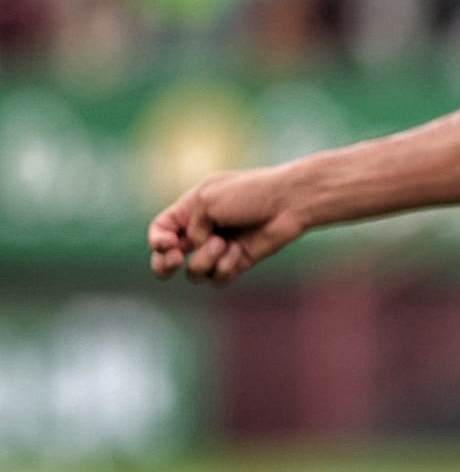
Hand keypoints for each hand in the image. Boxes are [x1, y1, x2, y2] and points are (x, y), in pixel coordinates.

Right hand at [148, 166, 308, 283]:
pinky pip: (218, 278)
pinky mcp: (238, 262)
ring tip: (222, 243)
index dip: (157, 241)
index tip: (169, 244)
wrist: (289, 202)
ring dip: (204, 260)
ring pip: (195, 272)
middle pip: (167, 260)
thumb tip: (193, 249)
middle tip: (176, 259)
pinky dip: (225, 268)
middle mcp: (202, 231)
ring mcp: (220, 249)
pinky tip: (238, 252)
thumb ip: (191, 226)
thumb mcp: (208, 201)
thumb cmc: (249, 193)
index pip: (160, 231)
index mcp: (191, 210)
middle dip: (164, 266)